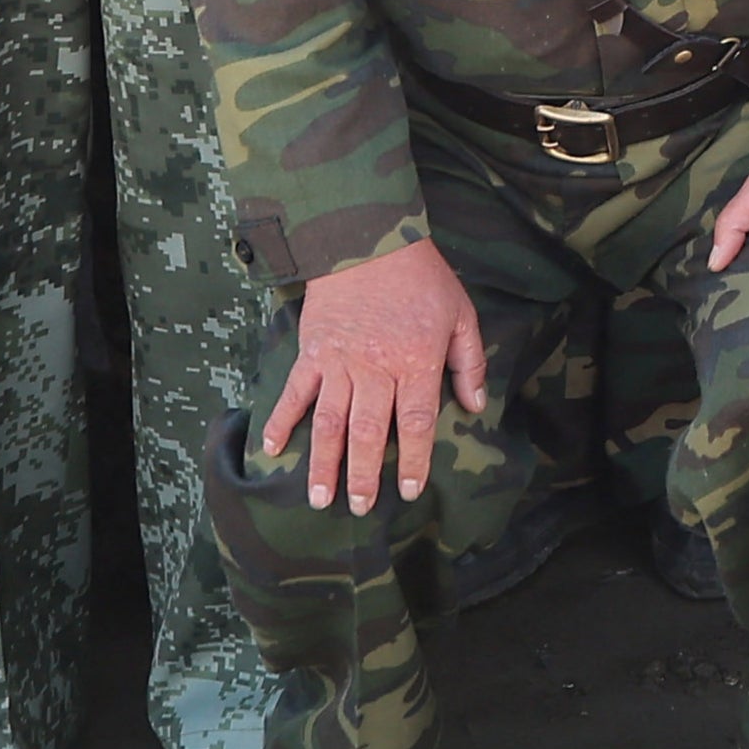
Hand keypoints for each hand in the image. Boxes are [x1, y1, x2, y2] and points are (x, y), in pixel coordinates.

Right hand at [259, 235, 483, 511]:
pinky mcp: (312, 353)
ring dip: (323, 464)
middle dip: (363, 476)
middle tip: (358, 508)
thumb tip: (476, 406)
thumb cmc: (422, 279)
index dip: (413, 461)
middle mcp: (376, 370)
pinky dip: (282, 422)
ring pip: (330, 423)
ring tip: (319, 498)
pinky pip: (294, 394)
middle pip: (368, 433)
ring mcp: (339, 363)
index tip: (408, 491)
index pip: (415, 423)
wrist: (370, 240)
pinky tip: (272, 451)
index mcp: (415, 363)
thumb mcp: (461, 314)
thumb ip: (468, 363)